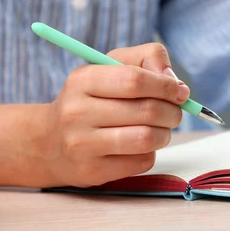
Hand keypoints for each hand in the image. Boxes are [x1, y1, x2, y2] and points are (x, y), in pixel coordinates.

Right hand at [36, 43, 189, 187]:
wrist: (49, 143)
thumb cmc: (93, 97)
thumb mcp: (112, 65)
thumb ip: (148, 58)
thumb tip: (175, 82)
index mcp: (83, 80)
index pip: (135, 80)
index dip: (166, 86)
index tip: (179, 91)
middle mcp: (76, 112)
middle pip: (147, 111)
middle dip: (172, 111)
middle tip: (174, 111)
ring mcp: (81, 145)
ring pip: (147, 139)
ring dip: (165, 133)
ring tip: (161, 128)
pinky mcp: (92, 172)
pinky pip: (141, 162)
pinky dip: (151, 152)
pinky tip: (140, 146)